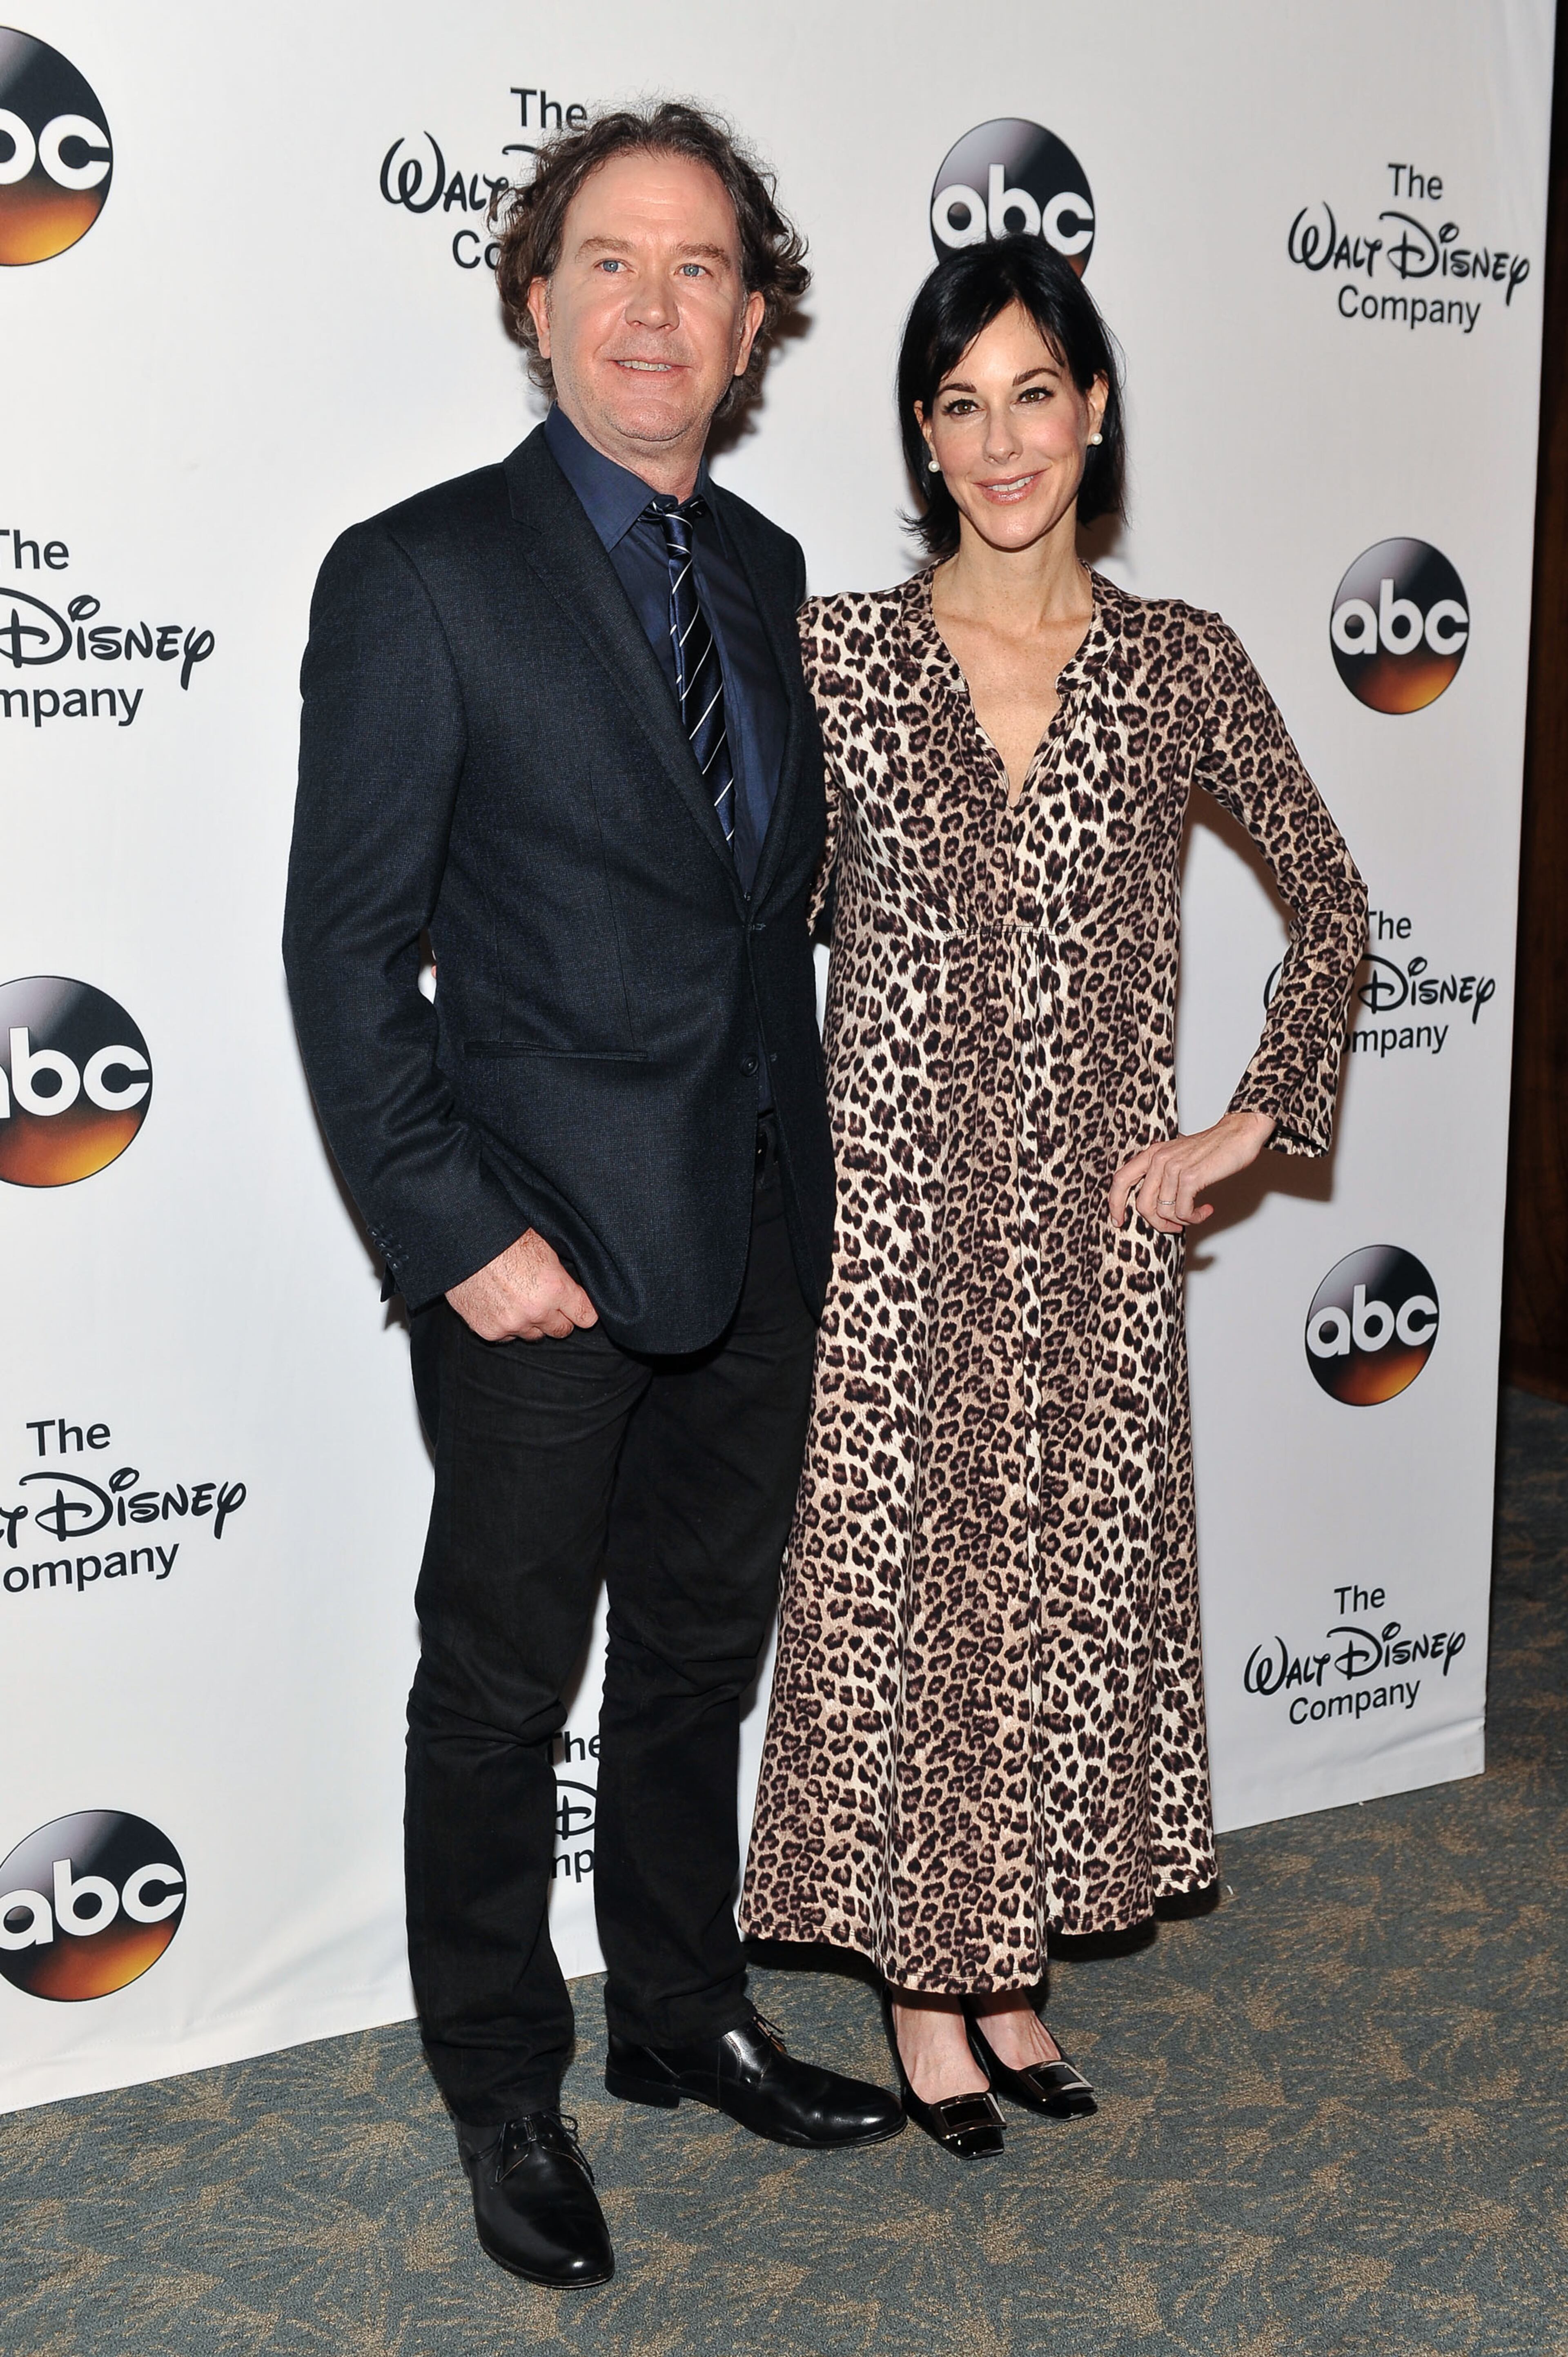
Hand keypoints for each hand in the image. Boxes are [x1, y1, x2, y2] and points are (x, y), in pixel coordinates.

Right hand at [446, 1228, 598, 1340]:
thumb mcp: (544, 1247)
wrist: (464, 1240)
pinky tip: (499, 1303)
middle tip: (546, 1301)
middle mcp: (536, 1311)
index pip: (586, 1317)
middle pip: (562, 1330)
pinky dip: (506, 1325)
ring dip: (531, 1322)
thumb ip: (561, 1277)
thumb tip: (574, 1291)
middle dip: (558, 1317)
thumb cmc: (504, 1236)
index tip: (579, 1307)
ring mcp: (512, 1324)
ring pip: (534, 1335)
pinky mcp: (489, 1331)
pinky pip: (507, 1337)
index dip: (584, 1310)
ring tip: (518, 1299)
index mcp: (555, 1288)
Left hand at [1109, 1110, 1275, 1234]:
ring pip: (1164, 1211)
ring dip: (1182, 1220)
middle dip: (1157, 1222)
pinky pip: (1183, 1212)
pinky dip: (1194, 1218)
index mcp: (1152, 1154)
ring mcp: (1174, 1167)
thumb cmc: (1211, 1148)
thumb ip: (1162, 1174)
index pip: (1121, 1180)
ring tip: (1196, 1214)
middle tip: (1174, 1227)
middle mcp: (1159, 1159)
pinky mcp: (1191, 1177)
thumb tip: (1155, 1206)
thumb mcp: (1178, 1156)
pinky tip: (1205, 1210)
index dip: (1115, 1203)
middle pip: (1143, 1205)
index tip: (1118, 1221)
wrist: (1238, 1133)